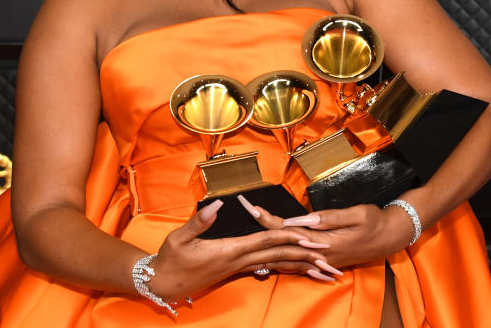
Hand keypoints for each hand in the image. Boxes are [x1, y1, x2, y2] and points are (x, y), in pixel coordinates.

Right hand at [145, 199, 334, 300]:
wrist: (161, 285)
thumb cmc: (170, 260)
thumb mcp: (179, 239)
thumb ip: (199, 222)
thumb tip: (217, 205)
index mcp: (230, 251)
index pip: (265, 241)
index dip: (288, 236)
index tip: (308, 236)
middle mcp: (239, 262)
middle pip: (278, 256)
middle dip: (305, 256)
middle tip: (329, 256)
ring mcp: (238, 268)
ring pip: (276, 265)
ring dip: (300, 266)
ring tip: (322, 269)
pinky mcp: (235, 271)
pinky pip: (266, 269)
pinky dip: (284, 268)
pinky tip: (295, 269)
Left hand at [237, 196, 414, 270]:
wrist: (390, 238)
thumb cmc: (374, 222)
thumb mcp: (356, 214)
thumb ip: (329, 218)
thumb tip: (303, 220)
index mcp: (324, 241)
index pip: (288, 231)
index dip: (268, 219)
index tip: (252, 207)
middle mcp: (318, 253)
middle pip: (283, 241)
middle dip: (262, 224)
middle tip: (246, 207)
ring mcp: (320, 259)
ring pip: (287, 252)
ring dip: (269, 238)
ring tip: (253, 222)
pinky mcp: (323, 259)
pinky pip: (297, 258)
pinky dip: (281, 252)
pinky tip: (270, 247)